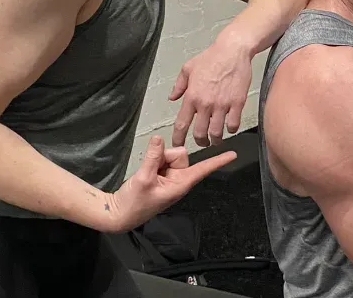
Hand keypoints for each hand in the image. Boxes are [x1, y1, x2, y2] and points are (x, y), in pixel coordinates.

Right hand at [107, 136, 235, 232]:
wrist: (119, 213)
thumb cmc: (134, 204)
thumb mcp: (143, 178)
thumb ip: (152, 157)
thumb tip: (158, 138)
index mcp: (181, 184)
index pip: (203, 169)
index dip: (218, 161)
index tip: (233, 154)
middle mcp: (179, 178)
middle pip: (180, 154)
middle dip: (164, 157)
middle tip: (151, 173)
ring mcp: (170, 176)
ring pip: (169, 154)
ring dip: (156, 160)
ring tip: (147, 175)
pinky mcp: (161, 173)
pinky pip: (160, 158)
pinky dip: (152, 162)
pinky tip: (146, 174)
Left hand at [170, 39, 253, 147]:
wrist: (232, 50)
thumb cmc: (210, 57)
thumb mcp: (188, 68)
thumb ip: (179, 85)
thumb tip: (172, 98)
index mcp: (191, 96)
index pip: (181, 124)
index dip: (178, 138)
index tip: (178, 144)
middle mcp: (205, 103)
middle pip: (200, 133)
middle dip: (200, 142)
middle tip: (202, 142)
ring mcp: (222, 104)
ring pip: (217, 133)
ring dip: (216, 139)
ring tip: (216, 138)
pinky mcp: (237, 103)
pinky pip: (233, 124)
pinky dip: (231, 130)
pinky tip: (229, 127)